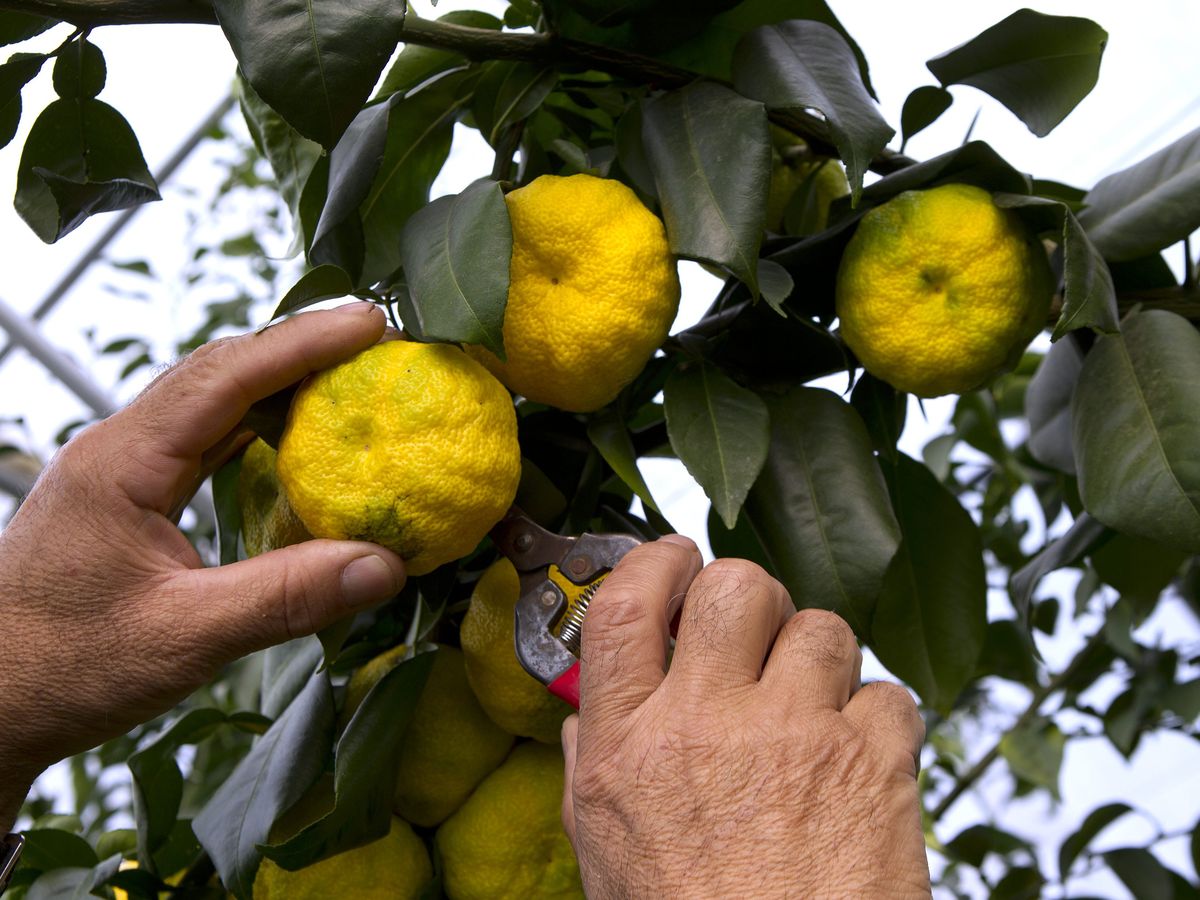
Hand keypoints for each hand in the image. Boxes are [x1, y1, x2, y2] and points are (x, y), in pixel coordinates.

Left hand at [0, 304, 406, 829]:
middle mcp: (118, 449)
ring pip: (210, 400)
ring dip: (280, 382)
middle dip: (300, 348)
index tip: (371, 325)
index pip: (225, 377)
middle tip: (377, 345)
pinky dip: (259, 426)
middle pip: (219, 370)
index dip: (303, 343)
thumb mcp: (184, 638)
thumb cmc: (65, 669)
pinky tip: (297, 441)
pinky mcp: (128, 495)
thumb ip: (286, 598)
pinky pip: (204, 438)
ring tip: (351, 380)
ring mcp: (120, 469)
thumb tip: (386, 565)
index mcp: (123, 463)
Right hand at [561, 538, 930, 898]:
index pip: (626, 608)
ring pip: (821, 626)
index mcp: (634, 748)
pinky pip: (886, 691)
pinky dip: (876, 716)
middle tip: (751, 627)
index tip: (673, 557)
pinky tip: (856, 755)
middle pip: (734, 587)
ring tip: (810, 704)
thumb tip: (586, 710)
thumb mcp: (606, 852)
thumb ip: (594, 766)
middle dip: (747, 593)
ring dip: (817, 656)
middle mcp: (710, 727)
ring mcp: (798, 738)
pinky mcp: (875, 764)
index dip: (653, 562)